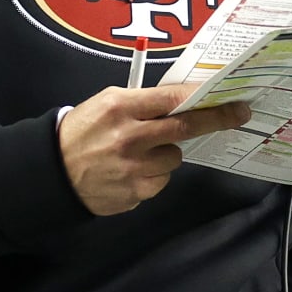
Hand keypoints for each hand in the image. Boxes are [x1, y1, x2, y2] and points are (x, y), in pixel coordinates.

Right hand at [57, 85, 249, 215]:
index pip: (173, 99)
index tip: (230, 99)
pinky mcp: (134, 193)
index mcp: (121, 107)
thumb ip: (142, 101)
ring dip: (166, 153)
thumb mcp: (106, 103)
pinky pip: (160, 181)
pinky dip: (153, 175)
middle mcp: (130, 137)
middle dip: (216, 120)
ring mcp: (133, 168)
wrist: (52, 172)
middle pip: (185, 128)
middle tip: (238, 114)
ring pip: (174, 158)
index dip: (204, 98)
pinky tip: (130, 171)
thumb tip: (184, 100)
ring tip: (140, 152)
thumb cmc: (83, 130)